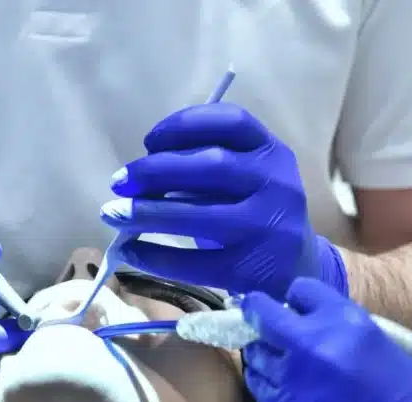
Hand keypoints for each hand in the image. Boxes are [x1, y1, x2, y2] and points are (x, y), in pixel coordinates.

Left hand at [100, 102, 347, 298]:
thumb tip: (138, 174)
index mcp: (272, 153)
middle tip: (119, 181)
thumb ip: (207, 166)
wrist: (298, 271)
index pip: (231, 121)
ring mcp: (266, 229)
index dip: (184, 124)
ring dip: (146, 212)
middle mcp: (275, 185)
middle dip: (155, 170)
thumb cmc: (254, 214)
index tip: (149, 140)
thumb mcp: (246, 179)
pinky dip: (156, 257)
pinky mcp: (250, 270)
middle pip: (210, 165)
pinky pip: (194, 262)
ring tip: (113, 213)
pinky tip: (132, 252)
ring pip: (197, 214)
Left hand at [239, 278, 411, 401]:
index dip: (293, 299)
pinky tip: (275, 384)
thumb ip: (345, 335)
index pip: (302, 291)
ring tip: (269, 356)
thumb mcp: (386, 349)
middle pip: (265, 317)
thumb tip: (312, 330)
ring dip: (261, 353)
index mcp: (350, 321)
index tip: (290, 305)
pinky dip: (265, 382)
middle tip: (252, 315)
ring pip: (257, 356)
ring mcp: (297, 379)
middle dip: (256, 313)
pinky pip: (263, 389)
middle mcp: (317, 343)